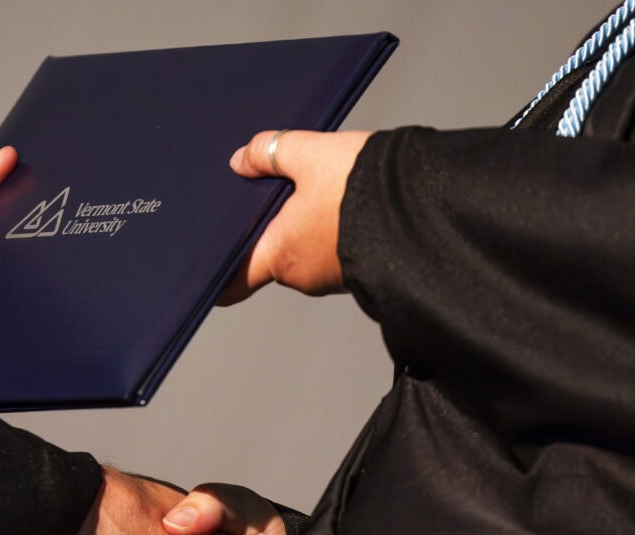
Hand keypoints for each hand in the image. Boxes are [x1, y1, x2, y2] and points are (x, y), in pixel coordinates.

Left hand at [219, 129, 372, 304]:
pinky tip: (343, 200)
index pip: (233, 282)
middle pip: (271, 255)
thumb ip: (269, 153)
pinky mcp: (361, 269)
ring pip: (305, 250)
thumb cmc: (366, 187)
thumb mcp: (310, 154)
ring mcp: (333, 276)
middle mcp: (303, 276)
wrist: (429, 205)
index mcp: (280, 256)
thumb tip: (241, 159)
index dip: (217, 277)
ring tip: (318, 189)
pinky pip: (334, 249)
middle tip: (274, 192)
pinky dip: (332, 228)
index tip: (205, 272)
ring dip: (306, 225)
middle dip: (270, 227)